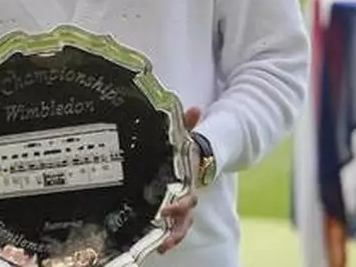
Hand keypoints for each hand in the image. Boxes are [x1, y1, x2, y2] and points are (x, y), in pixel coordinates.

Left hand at [158, 107, 203, 253]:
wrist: (199, 151)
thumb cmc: (188, 143)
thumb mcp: (187, 134)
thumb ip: (190, 124)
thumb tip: (196, 108)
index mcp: (189, 179)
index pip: (188, 195)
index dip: (181, 204)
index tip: (168, 208)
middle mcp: (186, 193)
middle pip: (185, 215)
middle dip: (176, 225)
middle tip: (164, 235)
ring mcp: (180, 202)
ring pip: (181, 224)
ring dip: (172, 235)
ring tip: (162, 247)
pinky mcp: (171, 206)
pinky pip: (172, 224)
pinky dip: (166, 235)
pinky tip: (156, 246)